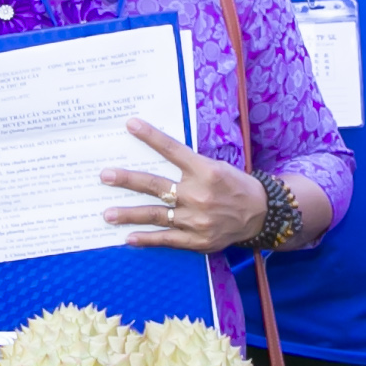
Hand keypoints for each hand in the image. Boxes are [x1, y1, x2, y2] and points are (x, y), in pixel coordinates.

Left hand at [101, 122, 267, 253]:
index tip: (130, 124)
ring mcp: (196, 219)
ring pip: (156, 215)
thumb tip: (158, 156)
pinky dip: (147, 238)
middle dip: (128, 180)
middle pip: (156, 185)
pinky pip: (166, 239)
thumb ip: (189, 165)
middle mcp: (199, 194)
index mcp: (205, 171)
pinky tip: (128, 237)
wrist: (260, 214)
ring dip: (129, 214)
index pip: (173, 150)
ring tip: (107, 214)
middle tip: (105, 176)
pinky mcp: (197, 240)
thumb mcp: (216, 166)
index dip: (151, 136)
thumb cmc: (234, 185)